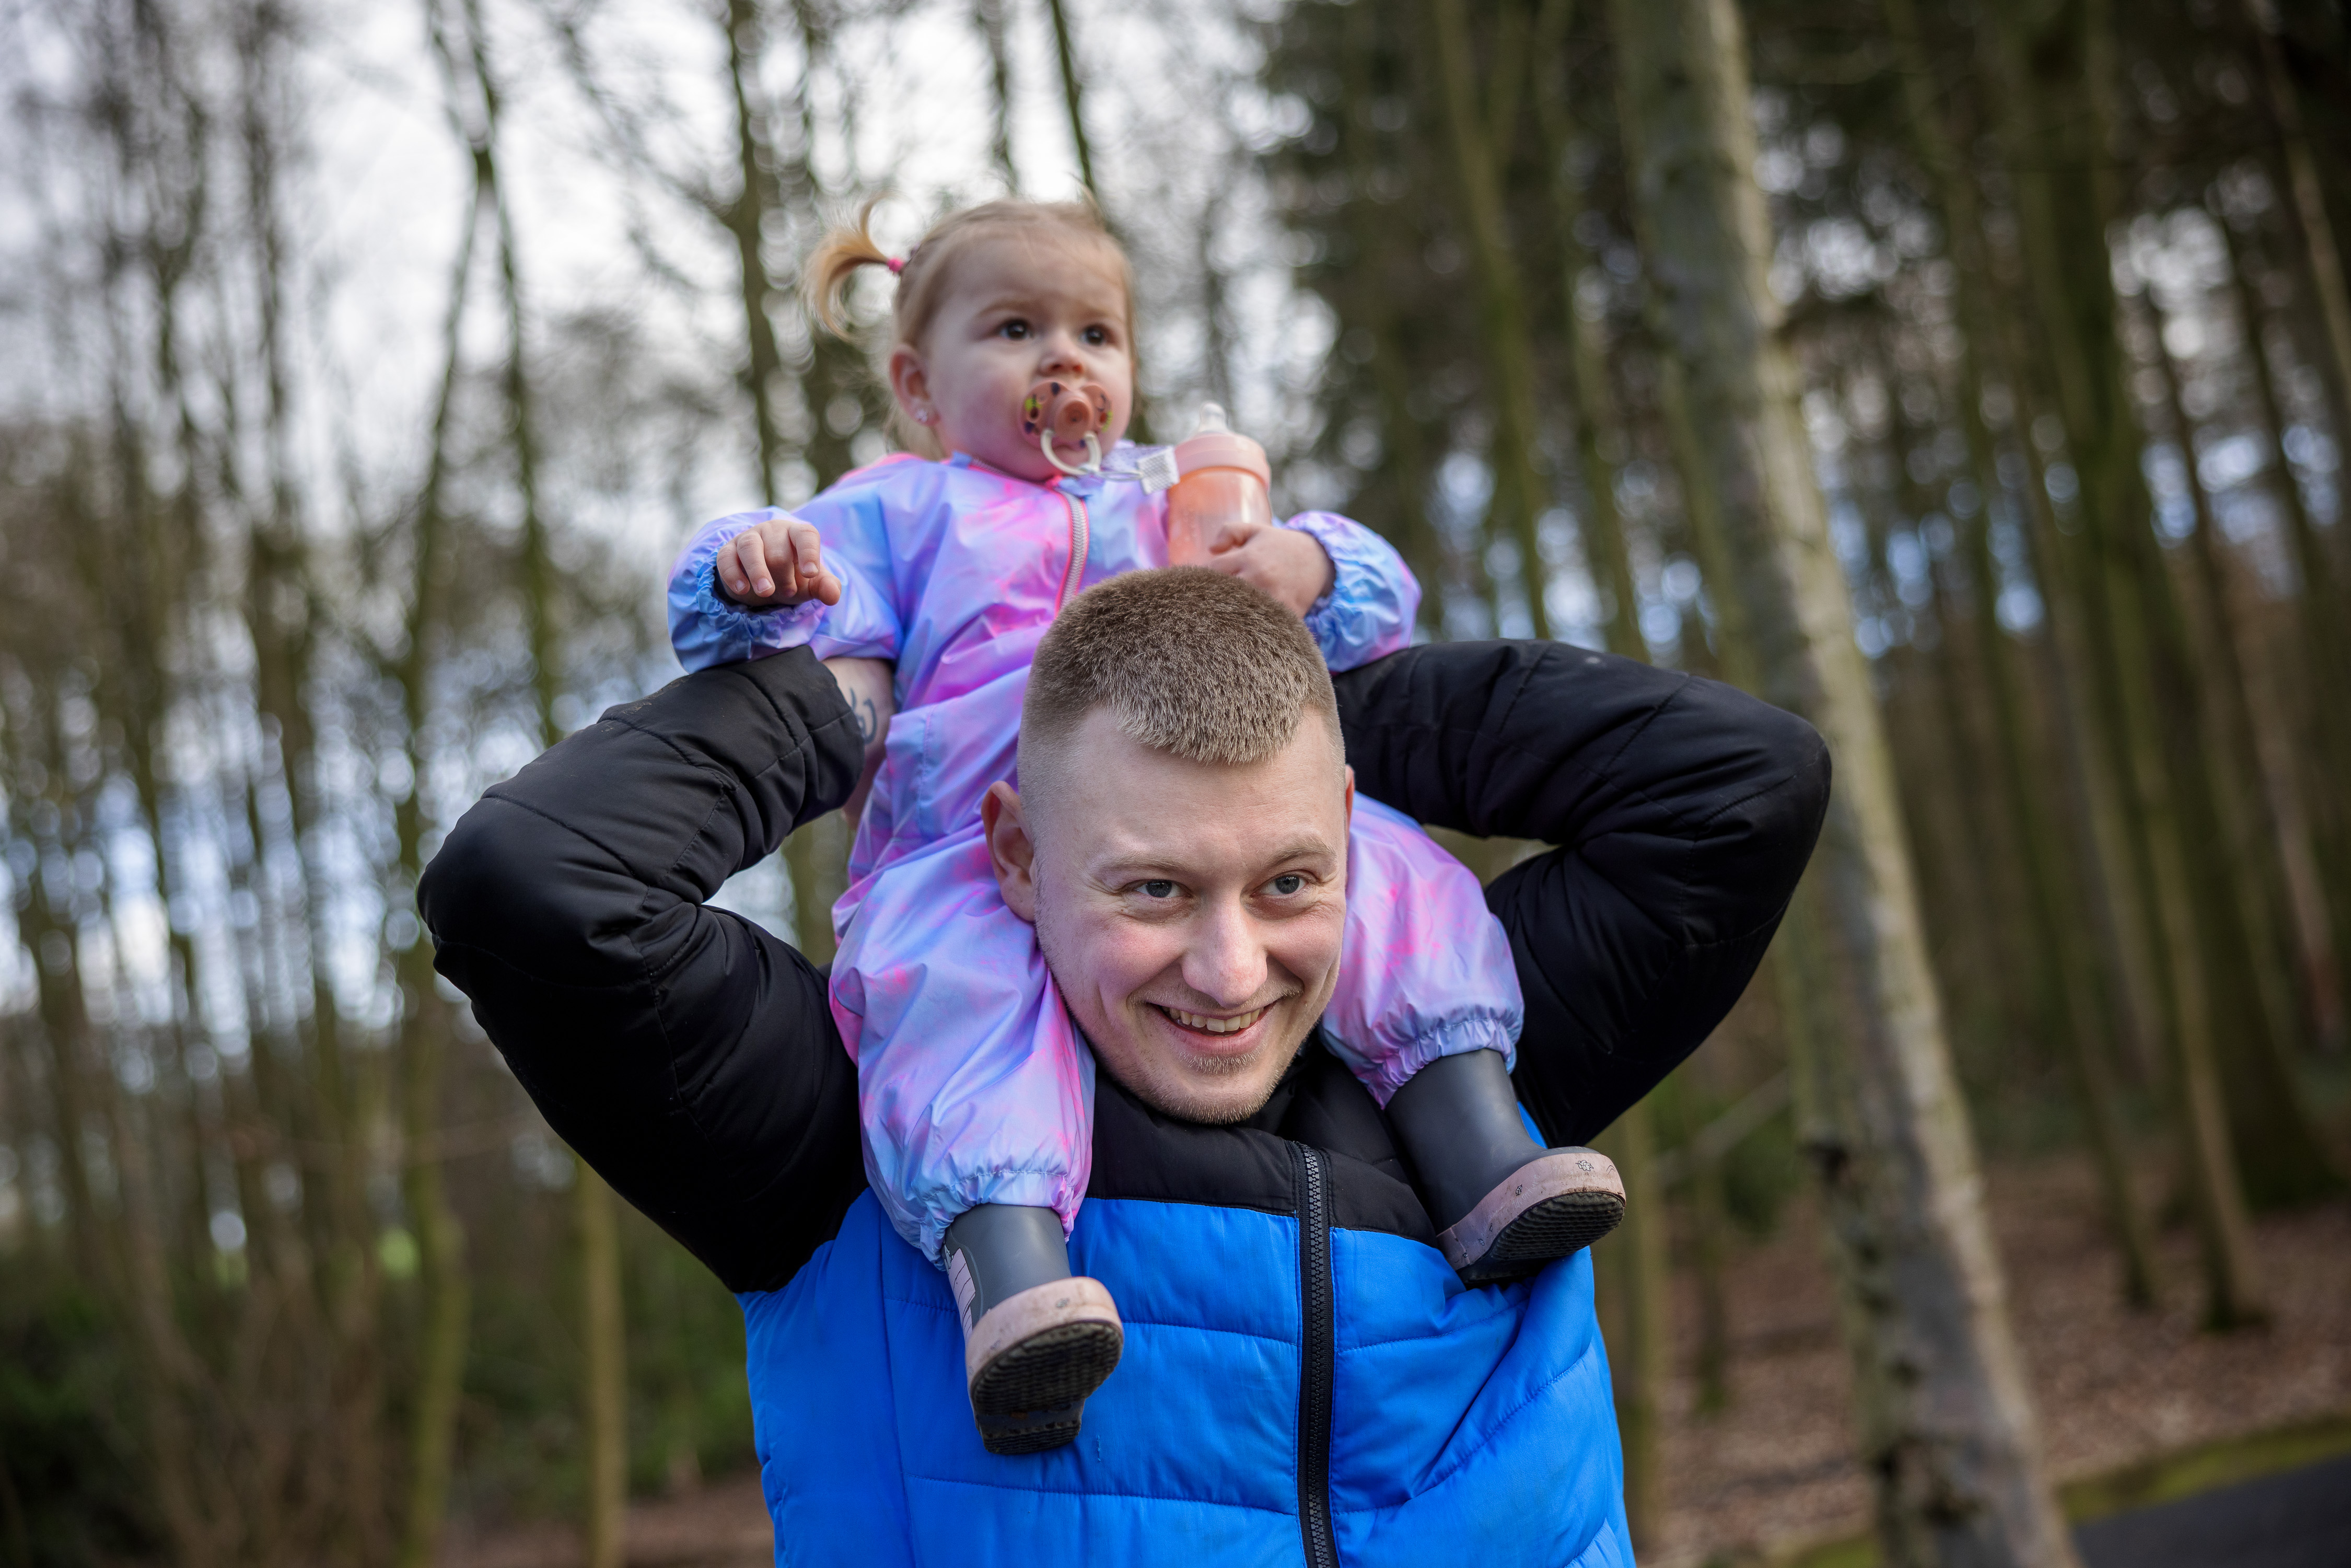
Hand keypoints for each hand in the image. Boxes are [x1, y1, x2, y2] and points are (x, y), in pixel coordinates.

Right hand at [714, 517, 842, 608]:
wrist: (764, 582)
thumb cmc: (792, 577)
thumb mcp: (811, 584)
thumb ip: (825, 587)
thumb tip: (833, 594)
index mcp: (797, 534)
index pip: (805, 535)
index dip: (809, 552)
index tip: (810, 574)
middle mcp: (772, 531)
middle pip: (778, 550)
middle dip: (784, 575)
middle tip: (788, 592)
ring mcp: (748, 538)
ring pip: (751, 548)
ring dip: (759, 572)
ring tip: (766, 592)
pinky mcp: (728, 551)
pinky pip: (726, 559)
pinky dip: (733, 574)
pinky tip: (742, 590)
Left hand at [1201, 523, 1334, 619]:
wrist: (1319, 559)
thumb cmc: (1280, 546)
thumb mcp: (1255, 530)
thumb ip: (1229, 531)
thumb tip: (1211, 549)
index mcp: (1248, 557)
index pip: (1211, 572)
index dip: (1201, 580)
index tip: (1197, 587)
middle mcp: (1259, 578)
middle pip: (1222, 597)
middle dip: (1210, 603)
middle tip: (1202, 609)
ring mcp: (1274, 598)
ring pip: (1240, 615)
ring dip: (1229, 619)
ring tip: (1220, 622)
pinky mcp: (1288, 614)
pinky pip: (1264, 626)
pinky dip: (1253, 629)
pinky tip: (1244, 631)